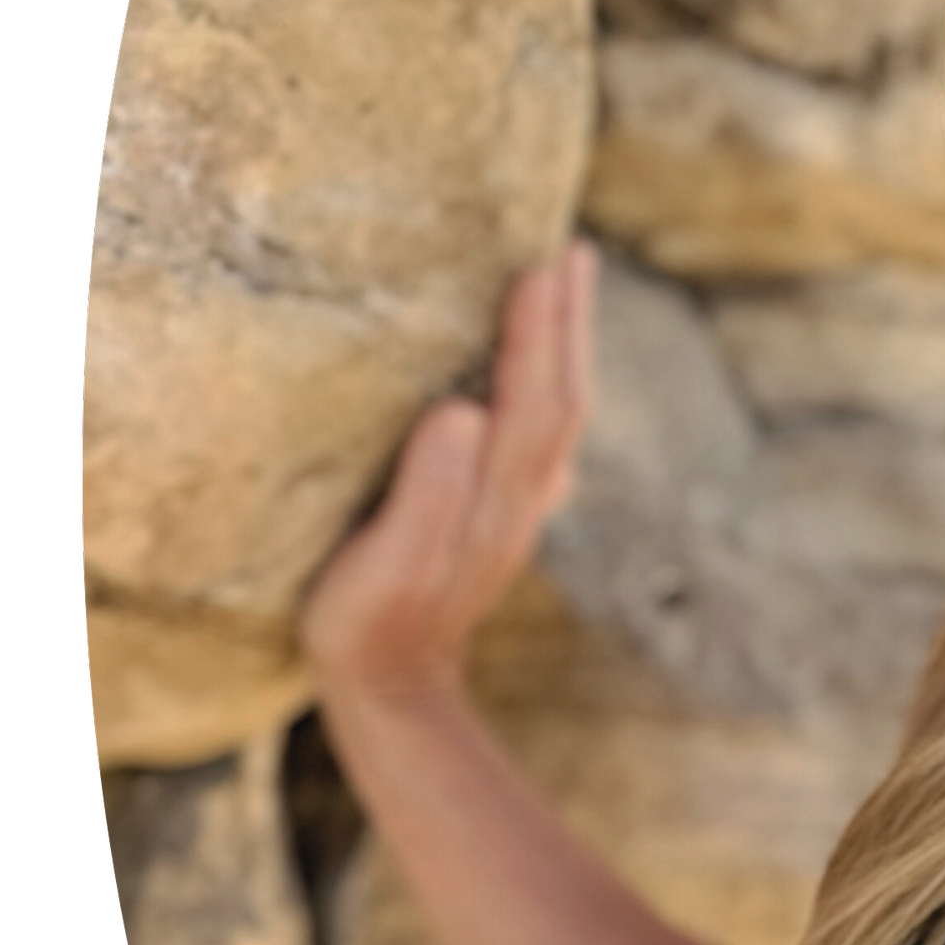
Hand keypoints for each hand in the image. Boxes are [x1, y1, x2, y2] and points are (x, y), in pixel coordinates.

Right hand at [299, 243, 595, 706]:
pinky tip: (544, 375)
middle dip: (568, 322)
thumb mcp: (387, 563)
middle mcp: (522, 495)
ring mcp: (520, 508)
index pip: (532, 396)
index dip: (540, 330)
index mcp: (495, 494)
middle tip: (572, 251)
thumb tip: (465, 411)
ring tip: (567, 289)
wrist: (395, 692)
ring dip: (567, 348)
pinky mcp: (506, 517)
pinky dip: (552, 388)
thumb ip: (428, 490)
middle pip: (562, 396)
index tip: (544, 262)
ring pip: (560, 415)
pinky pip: (545, 437)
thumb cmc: (372, 623)